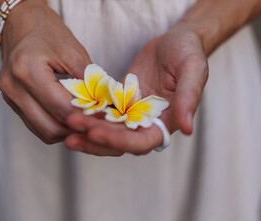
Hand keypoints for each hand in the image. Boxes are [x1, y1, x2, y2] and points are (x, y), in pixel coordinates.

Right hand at [0, 0, 91, 143]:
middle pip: (51, 128)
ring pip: (43, 131)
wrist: (20, 22)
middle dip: (78, 129)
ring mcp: (10, 97)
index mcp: (28, 72)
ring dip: (67, 131)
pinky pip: (36, 125)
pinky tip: (70, 117)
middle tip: (97, 123)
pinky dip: (56, 125)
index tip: (105, 118)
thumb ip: (89, 82)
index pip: (63, 109)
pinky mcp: (11, 102)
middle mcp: (14, 88)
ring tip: (85, 120)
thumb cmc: (47, 31)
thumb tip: (105, 106)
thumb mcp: (74, 52)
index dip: (87, 117)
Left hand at [64, 23, 208, 154]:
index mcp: (165, 122)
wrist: (175, 40)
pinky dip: (88, 112)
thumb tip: (187, 129)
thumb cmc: (189, 53)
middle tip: (71, 130)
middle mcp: (147, 123)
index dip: (119, 140)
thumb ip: (189, 98)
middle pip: (119, 141)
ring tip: (66, 124)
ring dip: (88, 129)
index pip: (142, 142)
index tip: (96, 132)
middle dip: (96, 138)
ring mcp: (132, 113)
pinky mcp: (120, 101)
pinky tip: (71, 108)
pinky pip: (102, 110)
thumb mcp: (194, 70)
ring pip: (108, 129)